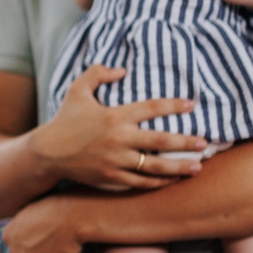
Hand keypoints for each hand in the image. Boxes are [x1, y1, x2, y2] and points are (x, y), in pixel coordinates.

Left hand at [3, 195, 91, 252]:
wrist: (71, 215)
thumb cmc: (53, 209)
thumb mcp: (28, 212)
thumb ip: (20, 229)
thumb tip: (23, 237)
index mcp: (9, 236)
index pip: (16, 248)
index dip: (29, 245)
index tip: (40, 239)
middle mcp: (15, 251)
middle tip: (52, 243)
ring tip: (61, 243)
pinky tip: (66, 248)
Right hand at [33, 67, 206, 191]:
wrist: (47, 153)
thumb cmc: (65, 119)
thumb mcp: (77, 90)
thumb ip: (98, 73)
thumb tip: (122, 70)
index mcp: (114, 116)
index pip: (151, 108)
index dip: (174, 105)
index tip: (191, 105)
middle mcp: (119, 139)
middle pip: (161, 140)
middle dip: (186, 141)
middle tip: (205, 142)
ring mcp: (116, 161)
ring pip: (155, 166)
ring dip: (179, 167)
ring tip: (198, 167)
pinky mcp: (112, 178)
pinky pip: (141, 182)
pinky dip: (158, 182)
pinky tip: (172, 180)